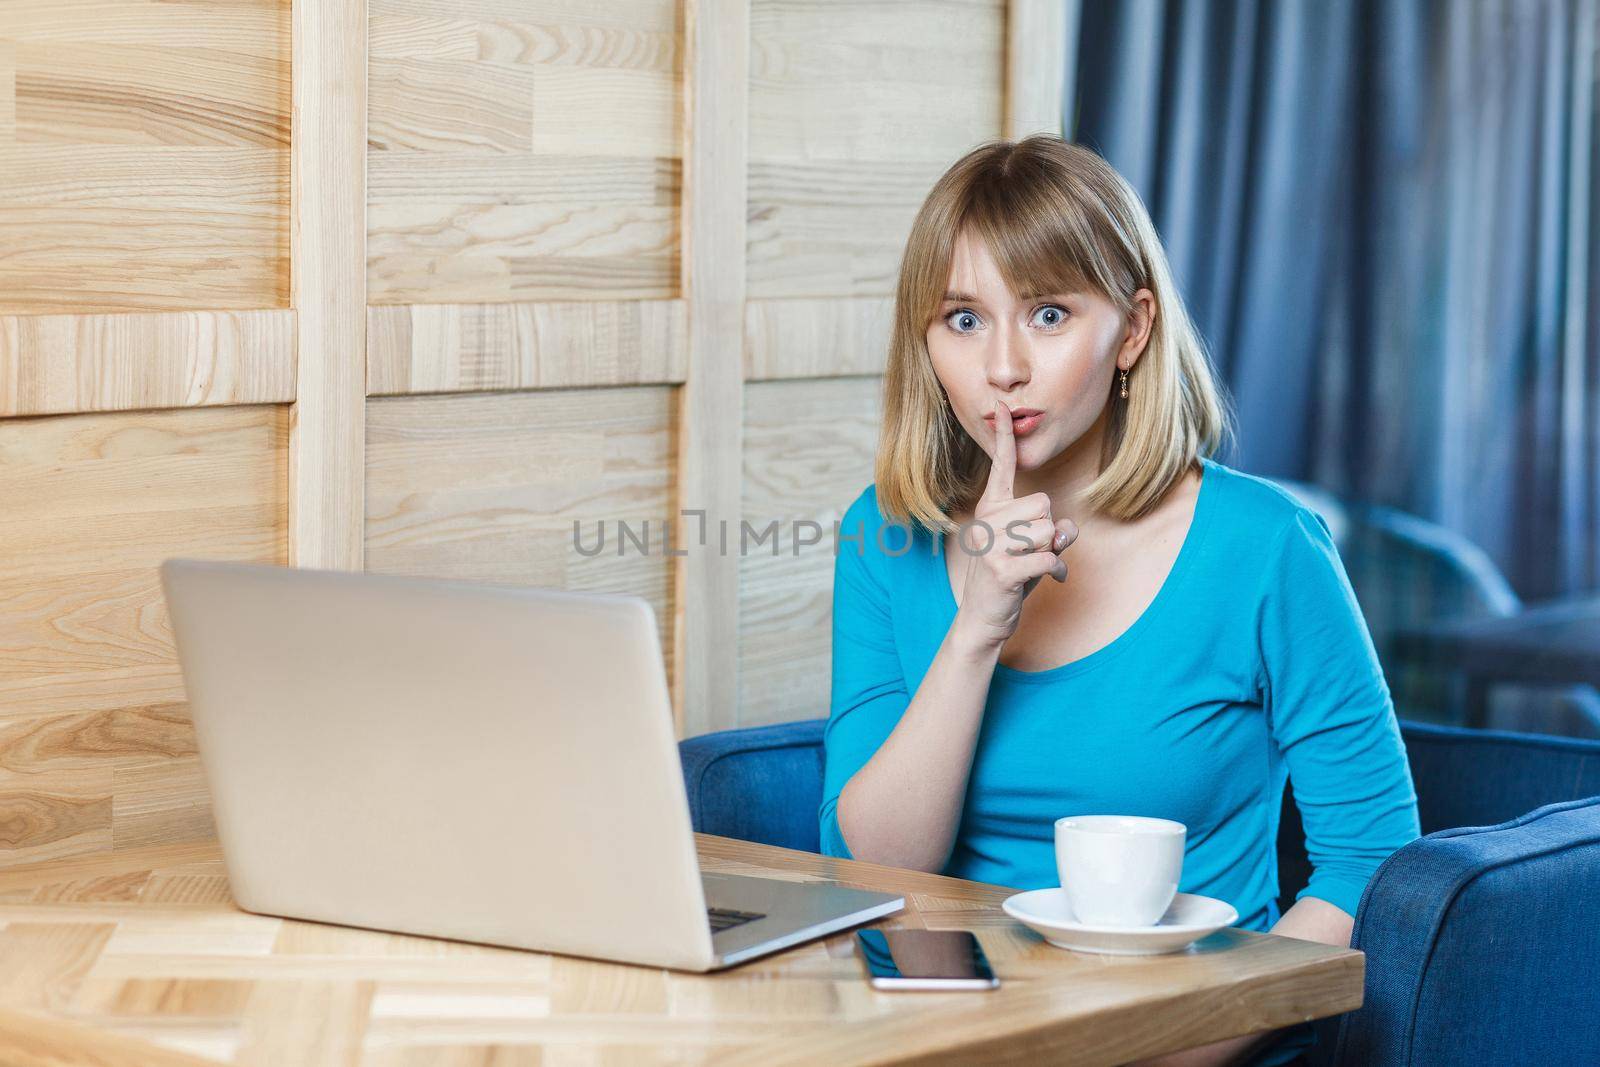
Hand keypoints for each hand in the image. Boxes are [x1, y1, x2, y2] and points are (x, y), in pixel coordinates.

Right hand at [952, 399, 1077, 650]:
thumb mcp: (1031, 547)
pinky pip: (1048, 558)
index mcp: (989, 509)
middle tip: (1031, 552)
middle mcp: (985, 521)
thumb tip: (1066, 531)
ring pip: (1048, 531)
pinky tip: (1044, 581)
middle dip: (1048, 530)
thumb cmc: (1010, 577)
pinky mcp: (1002, 570)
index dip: (1004, 438)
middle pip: (1043, 504)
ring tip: (1034, 567)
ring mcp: (991, 545)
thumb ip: (1051, 531)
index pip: (1001, 468)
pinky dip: (1054, 572)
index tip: (1000, 406)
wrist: (982, 619)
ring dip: (1051, 552)